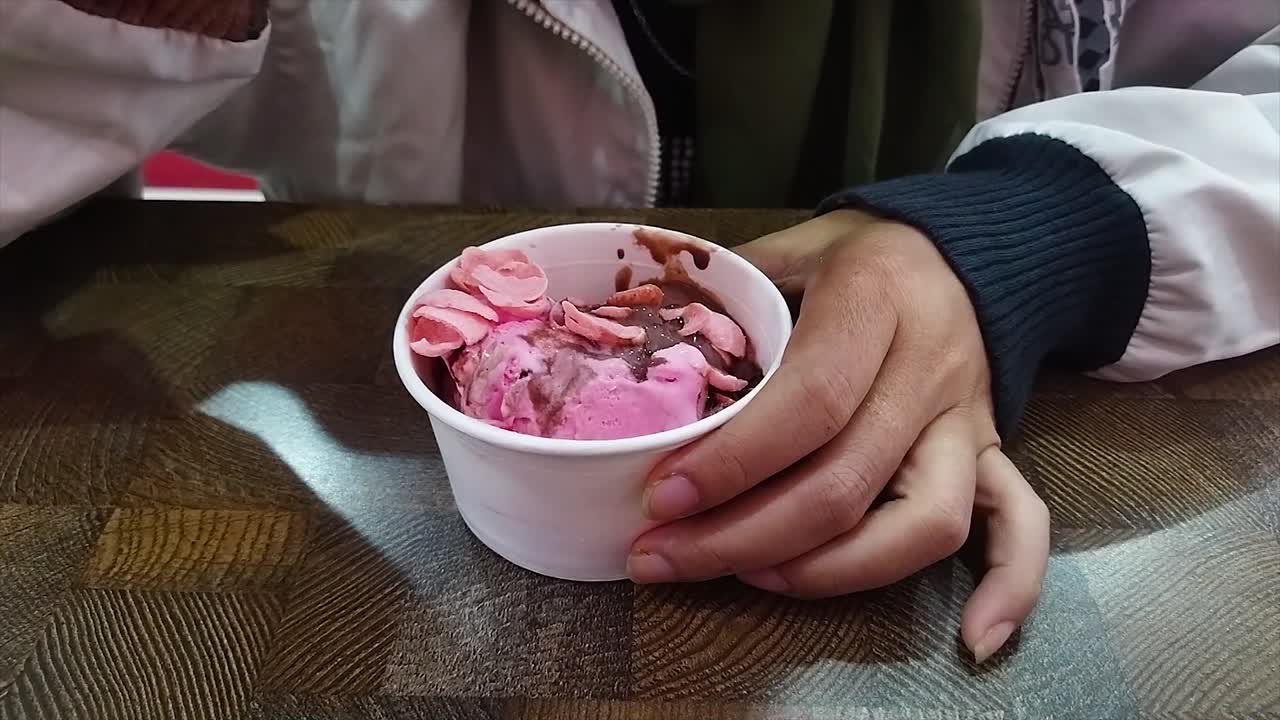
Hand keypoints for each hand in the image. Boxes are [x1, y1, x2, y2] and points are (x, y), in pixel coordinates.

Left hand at [627, 210, 1049, 662]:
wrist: (966, 251)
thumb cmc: (862, 256)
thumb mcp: (794, 245)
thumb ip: (726, 290)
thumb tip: (641, 338)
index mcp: (874, 303)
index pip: (810, 401)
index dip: (735, 461)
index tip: (663, 496)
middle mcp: (929, 369)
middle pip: (847, 481)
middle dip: (744, 536)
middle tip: (663, 556)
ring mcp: (968, 420)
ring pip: (925, 521)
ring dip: (831, 572)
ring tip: (746, 579)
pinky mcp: (992, 452)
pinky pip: (1020, 525)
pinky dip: (1008, 587)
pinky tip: (973, 637)